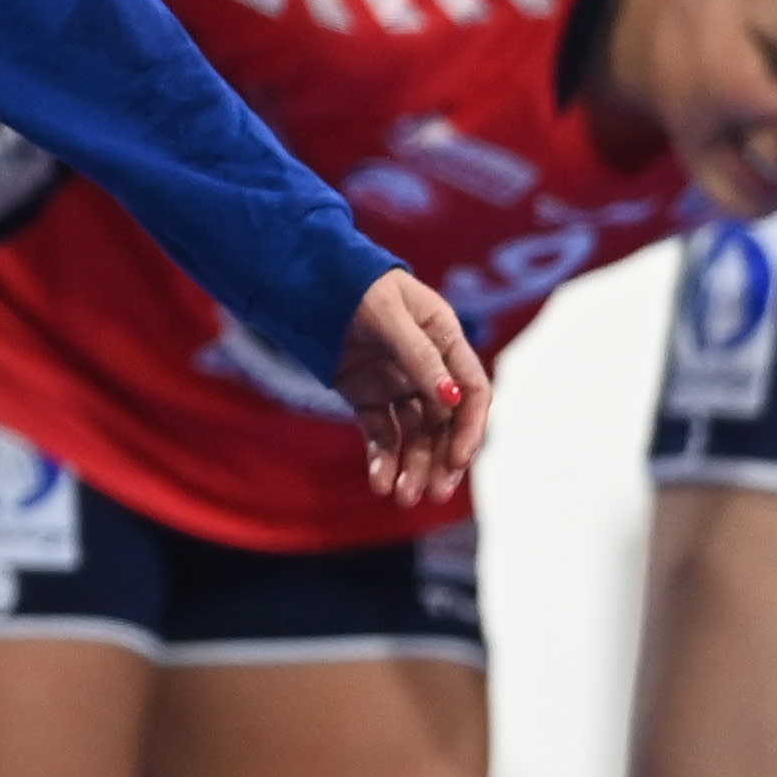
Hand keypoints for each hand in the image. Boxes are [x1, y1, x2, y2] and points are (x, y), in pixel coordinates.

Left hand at [340, 267, 488, 504]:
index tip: (460, 459)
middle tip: (434, 494)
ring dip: (414, 467)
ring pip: (417, 435)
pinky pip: (383, 433)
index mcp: (445, 338)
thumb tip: (452, 400)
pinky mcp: (369, 397)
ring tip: (402, 497)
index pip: (471, 391)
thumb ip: (420, 356)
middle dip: (442, 459)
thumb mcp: (388, 314)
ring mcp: (399, 384)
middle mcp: (428, 367)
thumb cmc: (353, 284)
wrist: (304, 279)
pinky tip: (379, 482)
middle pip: (446, 422)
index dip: (470, 427)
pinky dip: (383, 459)